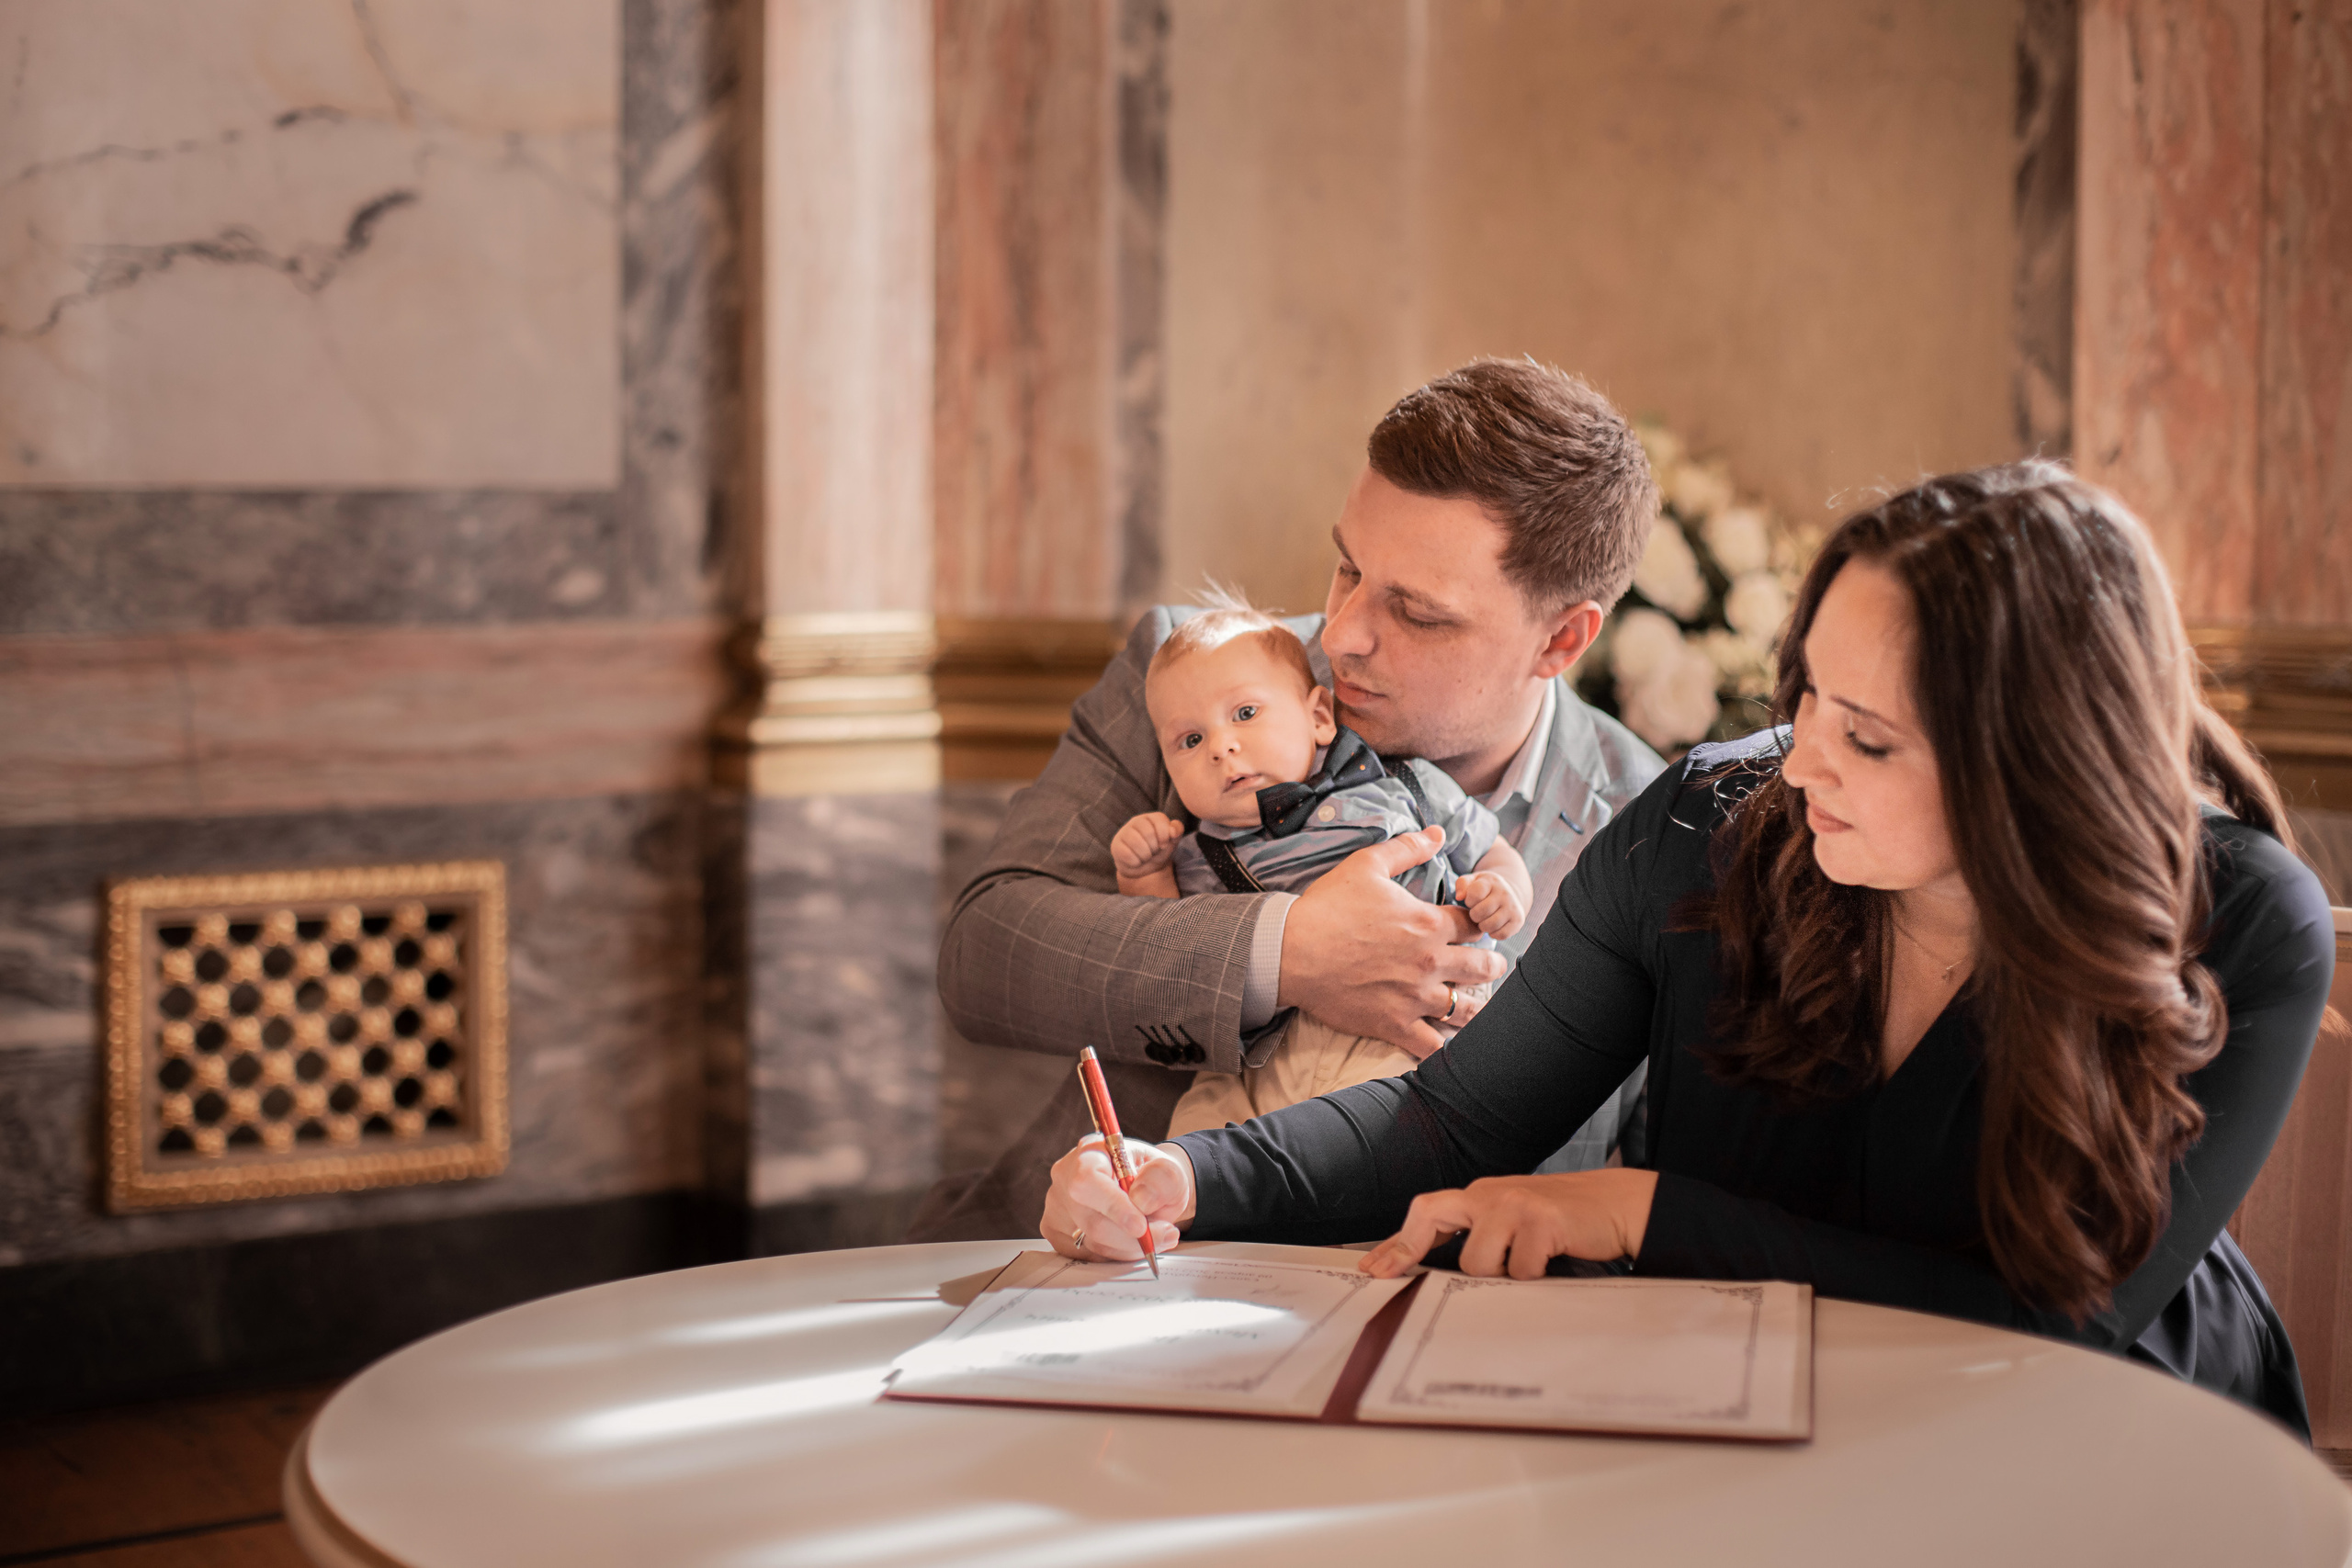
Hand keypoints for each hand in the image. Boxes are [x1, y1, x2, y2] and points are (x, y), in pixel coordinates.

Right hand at [1042, 1135, 1194, 1260]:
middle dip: (1132, 1236)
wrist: (1148, 1190)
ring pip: (1093, 1242)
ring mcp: (1059, 1206)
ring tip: (1158, 1235)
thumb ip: (1161, 1179)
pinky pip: (1091, 1254)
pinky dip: (1119, 1254)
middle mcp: (1066, 1177)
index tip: (1140, 1226)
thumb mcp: (1169, 1170)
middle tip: (1166, 1234)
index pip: (1088, 1180)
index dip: (1112, 1206)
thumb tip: (1141, 1201)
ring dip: (1130, 1247)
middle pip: (1090, 1220)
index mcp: (1090, 1152)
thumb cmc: (1154, 1177)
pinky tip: (1135, 1241)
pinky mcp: (1061, 1231)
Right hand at [1111, 812, 1182, 879]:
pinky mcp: (1116, 845)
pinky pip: (1128, 855)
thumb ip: (1177, 831)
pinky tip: (1135, 860)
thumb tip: (1173, 831)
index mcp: (1151, 817)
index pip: (1160, 820)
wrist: (1144, 868)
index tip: (1163, 845)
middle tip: (1152, 851)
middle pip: (1149, 833)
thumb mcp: (1171, 841)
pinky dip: (1136, 862)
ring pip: (1138, 844)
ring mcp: (1124, 832)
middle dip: (1154, 848)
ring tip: (1145, 856)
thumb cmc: (1158, 851)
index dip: (1164, 836)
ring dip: (1146, 856)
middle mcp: (1136, 821)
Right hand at [1277, 827, 1505, 1058]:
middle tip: (1490, 966)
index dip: (1479, 926)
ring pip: (1467, 1010)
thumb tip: (1438, 833)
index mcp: (1429, 923)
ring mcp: (1414, 997)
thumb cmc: (1327, 907)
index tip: (1473, 929)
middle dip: (1491, 965)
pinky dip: (1445, 1045)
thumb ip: (1407, 848)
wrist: (1289, 951)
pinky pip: (1433, 1046)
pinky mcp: (1394, 1025)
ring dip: (1477, 1006)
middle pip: (1483, 967)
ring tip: (1476, 1004)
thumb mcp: (1366, 865)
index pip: (1476, 926)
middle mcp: (1430, 962)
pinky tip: (1447, 1041)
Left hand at [1359, 1170, 1657, 1278]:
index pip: (1426, 1212)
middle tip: (1394, 1276)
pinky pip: (1519, 1270)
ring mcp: (1514, 1204)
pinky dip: (1533, 1277)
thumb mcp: (1513, 1221)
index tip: (1373, 1268)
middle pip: (1431, 1215)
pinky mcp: (1540, 1220)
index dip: (1398, 1242)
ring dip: (1500, 1276)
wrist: (1614, 1205)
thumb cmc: (1560, 1222)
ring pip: (1477, 1261)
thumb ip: (1480, 1235)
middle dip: (1410, 1249)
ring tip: (1528, 1264)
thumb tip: (1438, 1273)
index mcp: (1480, 1195)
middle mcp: (1490, 1193)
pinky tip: (1550, 1261)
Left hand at [1454, 870, 1525, 940]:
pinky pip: (1500, 935)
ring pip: (1489, 925)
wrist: (1510, 893)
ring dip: (1483, 926)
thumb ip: (1462, 884)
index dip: (1469, 900)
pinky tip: (1493, 926)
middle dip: (1474, 915)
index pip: (1475, 894)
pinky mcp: (1518, 921)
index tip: (1473, 900)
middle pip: (1479, 912)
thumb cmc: (1486, 889)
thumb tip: (1459, 897)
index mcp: (1492, 882)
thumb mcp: (1473, 880)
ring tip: (1484, 919)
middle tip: (1478, 912)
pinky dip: (1493, 934)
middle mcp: (1505, 894)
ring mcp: (1513, 907)